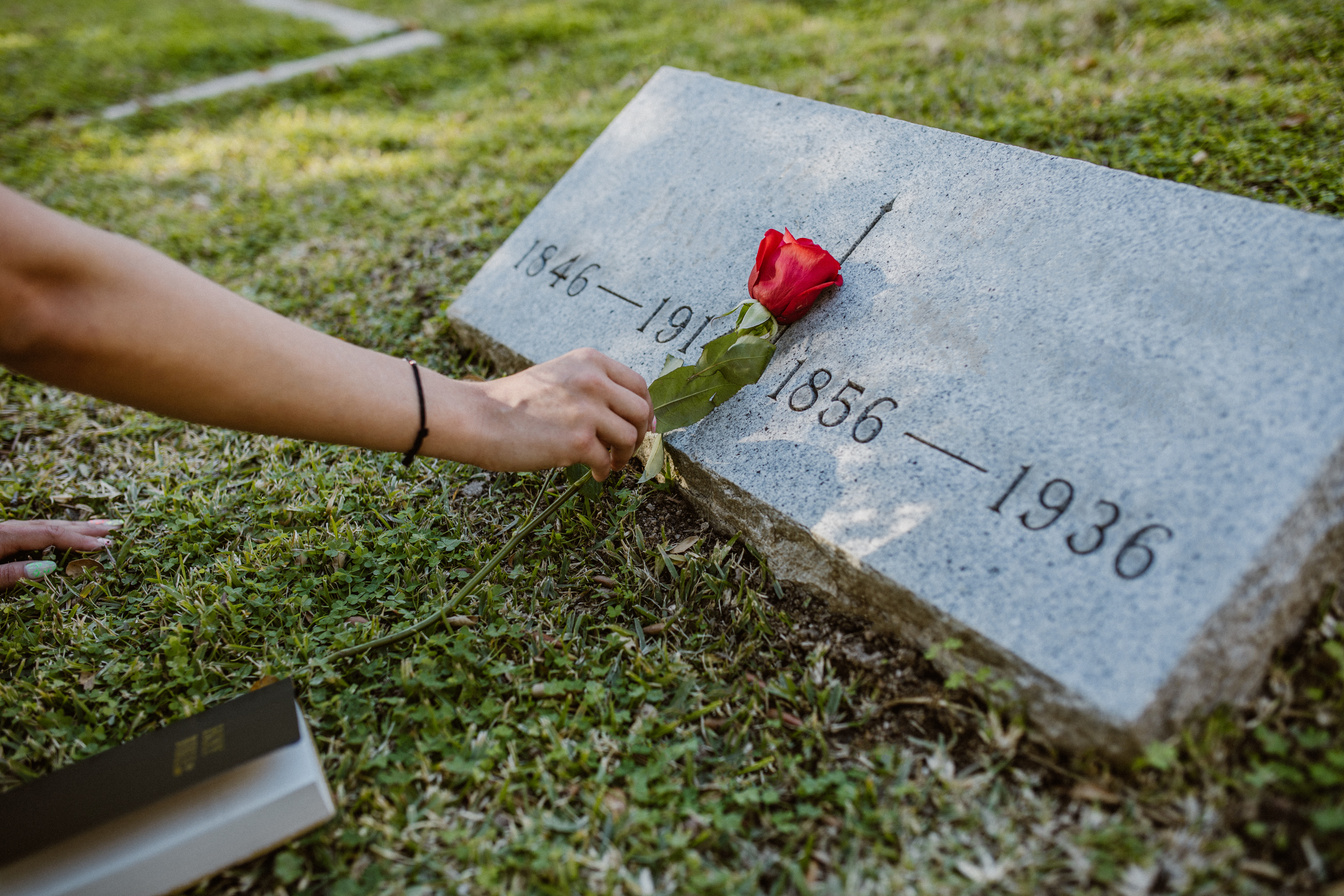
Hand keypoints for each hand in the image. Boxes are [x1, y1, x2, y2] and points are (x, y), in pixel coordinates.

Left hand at [0, 519, 120, 587]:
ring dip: (76, 527)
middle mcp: (10, 528)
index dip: (78, 539)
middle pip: (54, 525)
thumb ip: (11, 573)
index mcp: (5, 535)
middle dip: (85, 529)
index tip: (103, 545)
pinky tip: (69, 530)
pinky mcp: (7, 536)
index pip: (50, 533)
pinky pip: (39, 529)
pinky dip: (60, 529)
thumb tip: (48, 567)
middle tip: (114, 530)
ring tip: (101, 526)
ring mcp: (9, 531)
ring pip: (48, 525)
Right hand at [463, 348, 654, 480]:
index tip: (643, 425)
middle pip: (639, 411)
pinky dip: (605, 470)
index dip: (645, 408)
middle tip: (628, 449)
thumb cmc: (514, 401)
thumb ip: (590, 386)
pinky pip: (607, 460)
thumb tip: (624, 413)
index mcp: (590, 361)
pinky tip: (595, 473)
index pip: (637, 384)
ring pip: (629, 437)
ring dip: (624, 455)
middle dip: (639, 434)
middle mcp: (593, 381)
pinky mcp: (579, 441)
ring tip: (611, 463)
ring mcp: (587, 411)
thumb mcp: (558, 375)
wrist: (479, 417)